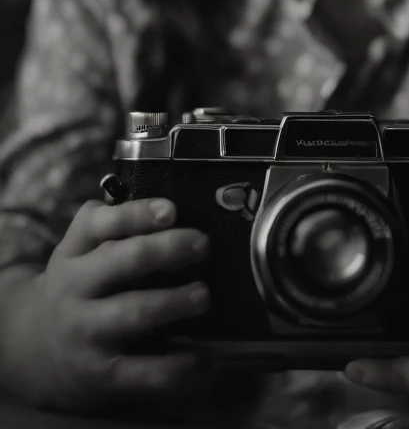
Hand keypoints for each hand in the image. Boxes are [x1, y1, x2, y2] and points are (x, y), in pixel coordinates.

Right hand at [0, 197, 211, 411]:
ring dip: (173, 302)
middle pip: (123, 261)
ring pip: (133, 313)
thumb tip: (174, 207)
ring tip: (203, 295)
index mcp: (75, 251)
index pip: (102, 223)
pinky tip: (201, 357)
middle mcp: (76, 288)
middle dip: (166, 250)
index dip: (138, 214)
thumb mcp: (82, 251)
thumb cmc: (79, 286)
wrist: (32, 348)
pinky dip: (177, 365)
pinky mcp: (101, 373)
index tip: (171, 210)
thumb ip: (116, 227)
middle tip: (202, 244)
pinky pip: (143, 371)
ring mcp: (87, 332)